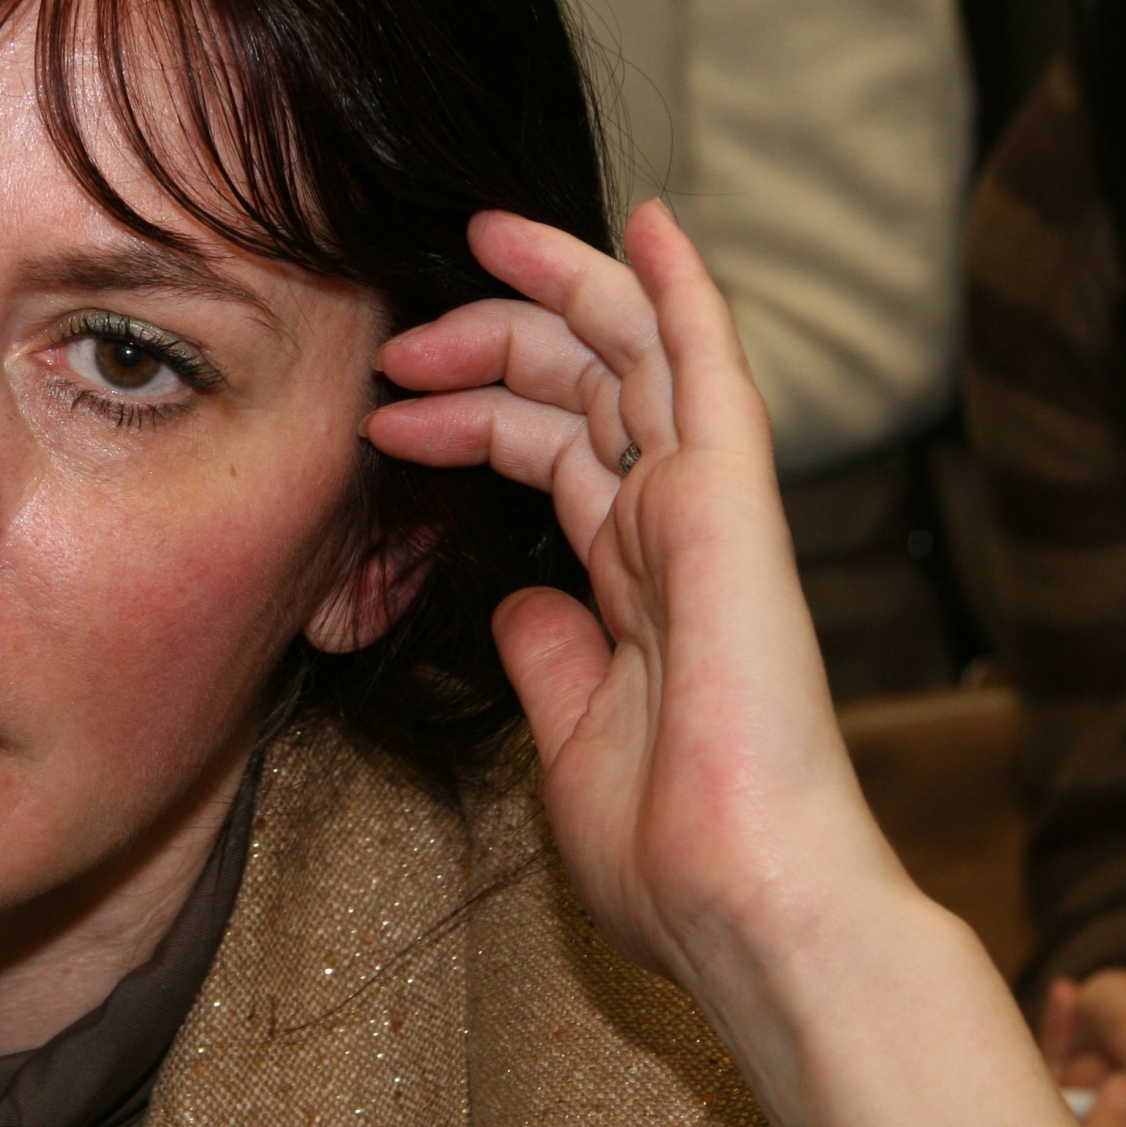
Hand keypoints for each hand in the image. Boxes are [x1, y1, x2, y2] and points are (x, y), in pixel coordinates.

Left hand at [366, 202, 892, 987]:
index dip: (469, 416)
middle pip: (582, 389)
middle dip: (491, 338)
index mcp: (640, 583)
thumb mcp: (570, 741)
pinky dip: (681, 291)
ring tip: (475, 237)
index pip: (553, 452)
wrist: (742, 905)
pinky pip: (710, 369)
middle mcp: (676, 531)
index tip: (384, 417)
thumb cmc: (669, 857)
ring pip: (633, 355)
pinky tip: (647, 221)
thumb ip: (549, 661)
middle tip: (402, 329)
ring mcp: (709, 510)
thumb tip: (520, 606)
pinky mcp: (736, 503)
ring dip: (556, 289)